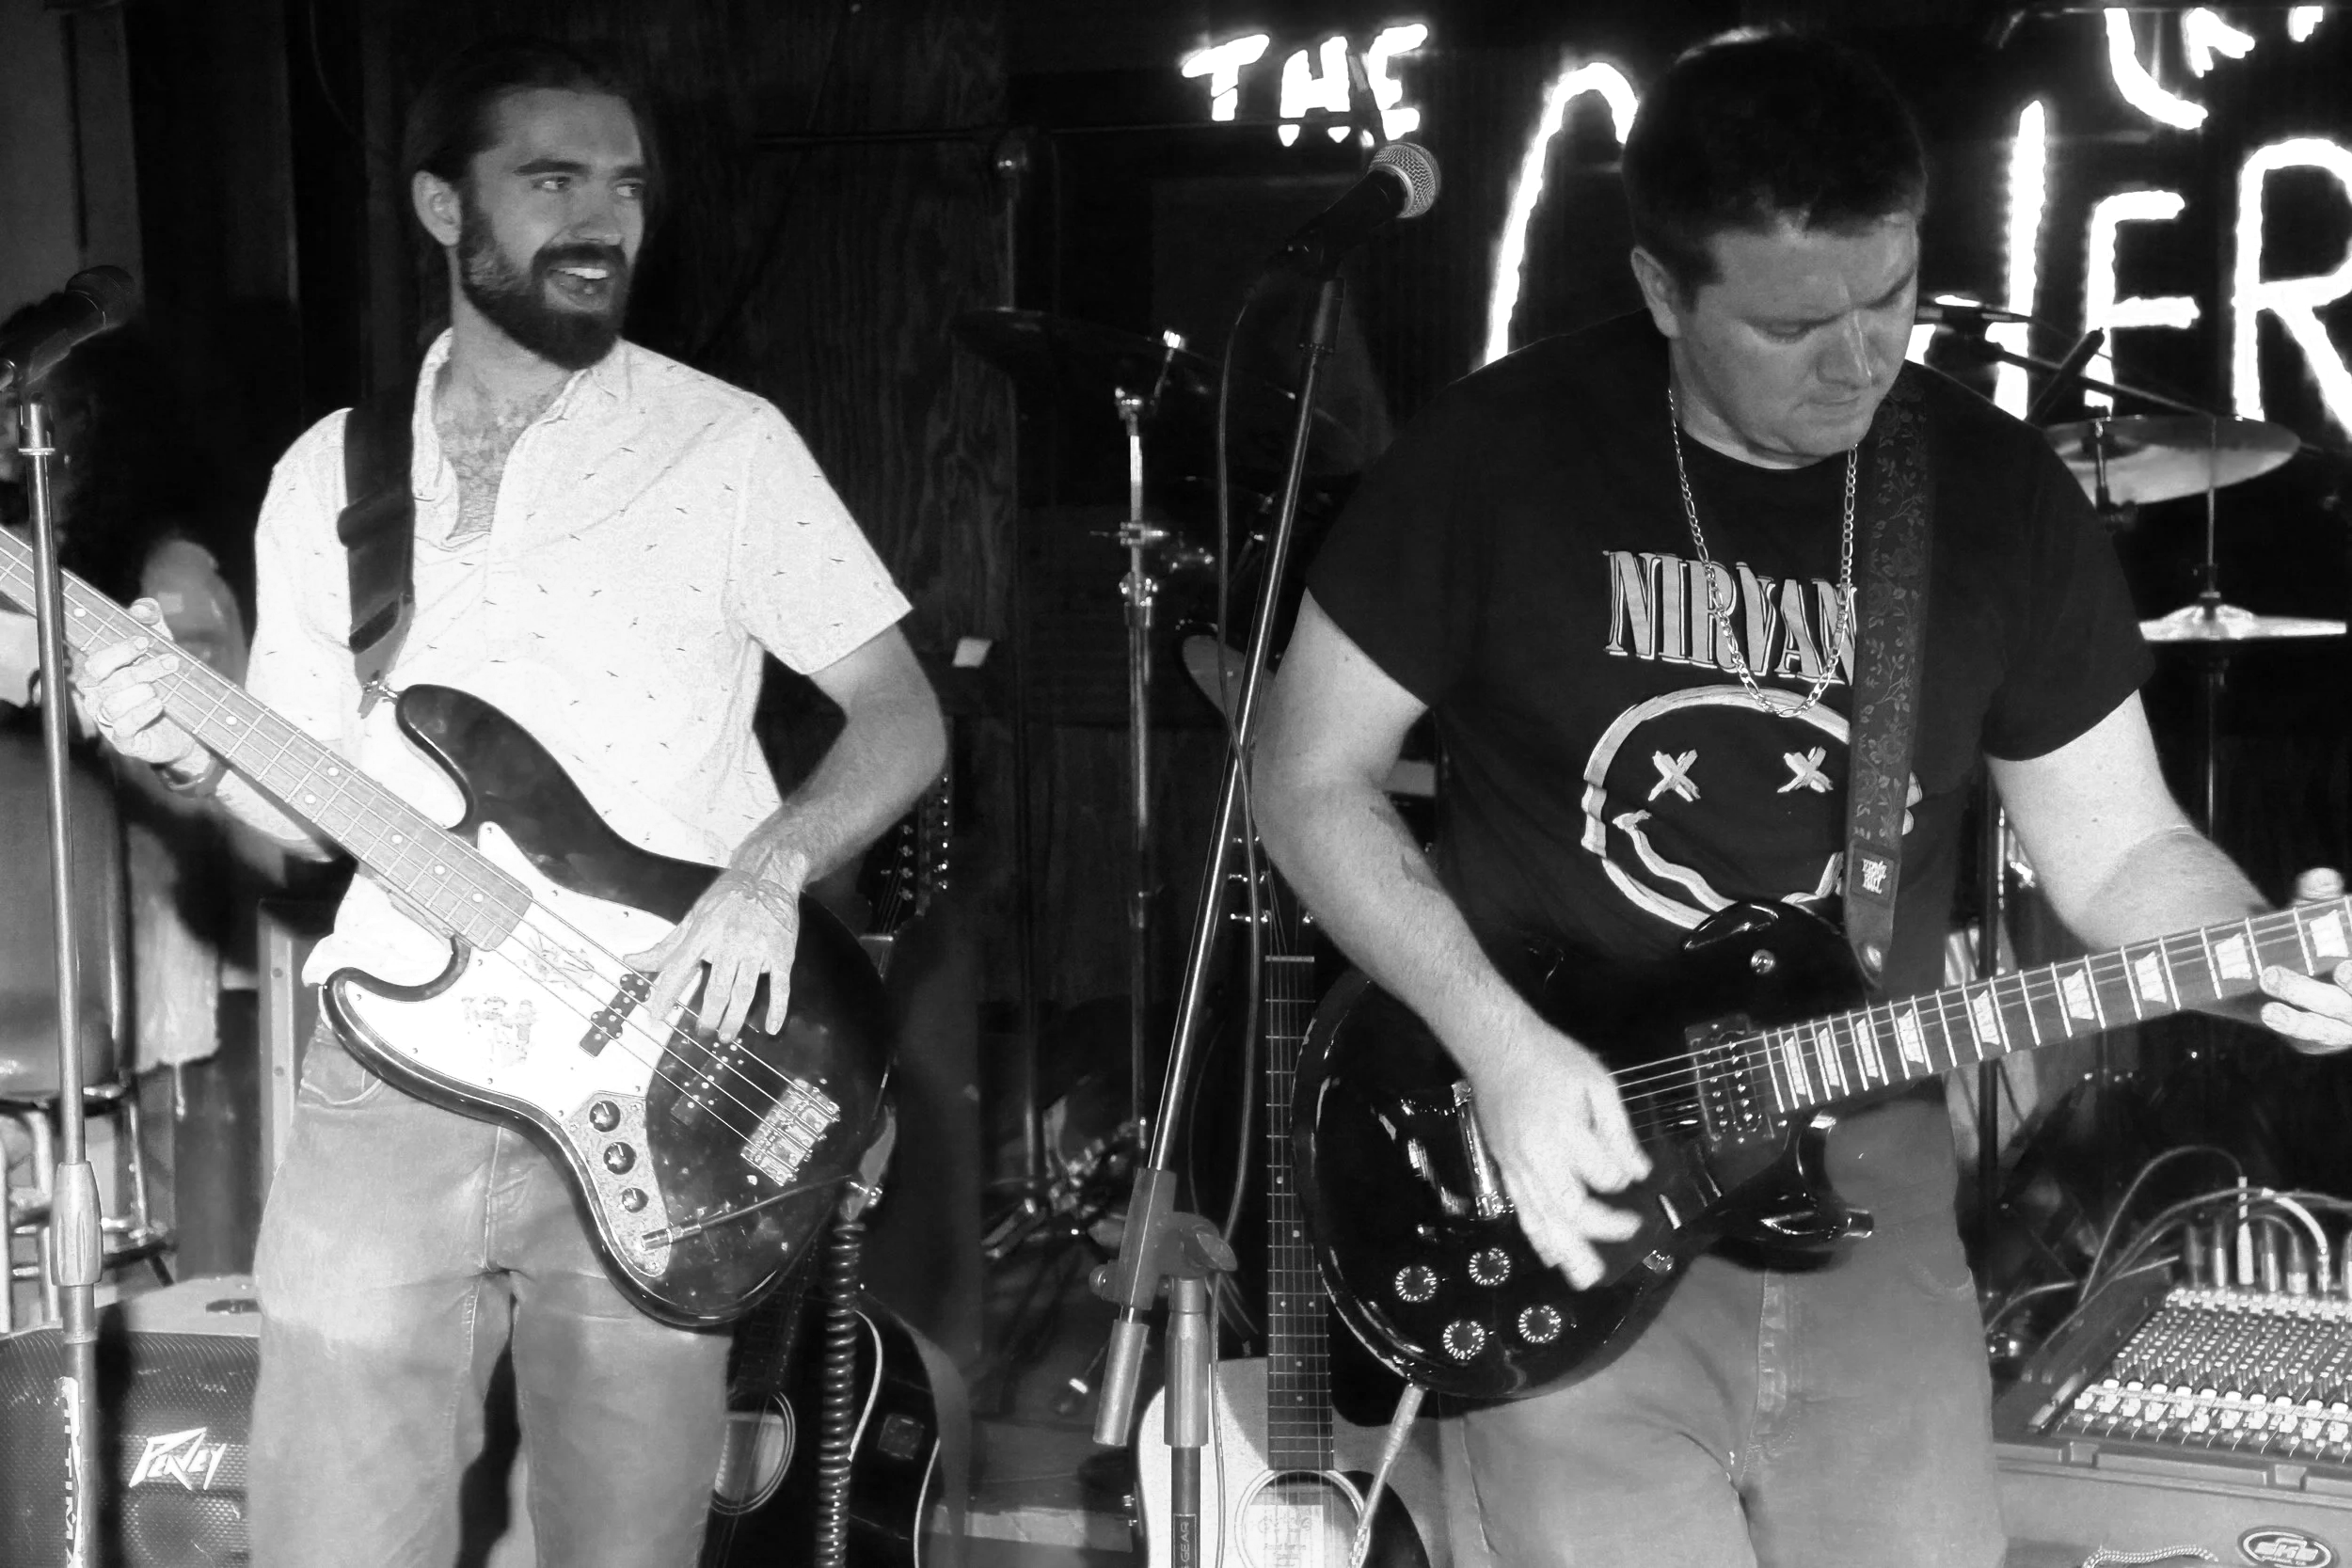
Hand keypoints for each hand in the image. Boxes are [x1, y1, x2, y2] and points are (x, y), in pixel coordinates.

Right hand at [67, 599, 205, 771]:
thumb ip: (152, 626)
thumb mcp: (162, 651)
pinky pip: (123, 728)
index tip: (146, 641)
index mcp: (101, 676)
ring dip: (143, 691)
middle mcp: (98, 698)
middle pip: (106, 680)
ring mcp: (108, 722)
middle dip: (141, 669)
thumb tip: (143, 607)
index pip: (96, 660)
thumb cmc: (168, 685)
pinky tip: (159, 705)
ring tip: (163, 689)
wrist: (188, 728)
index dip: (119, 650)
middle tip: (171, 663)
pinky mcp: (123, 742)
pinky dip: (142, 714)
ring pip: (112, 704)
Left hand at [626, 870, 802, 1042]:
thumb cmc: (727, 897)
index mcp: (703, 933)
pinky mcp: (781, 953)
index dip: (664, 996)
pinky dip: (777, 1009)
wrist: (767, 873)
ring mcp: (757, 949)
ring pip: (744, 993)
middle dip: (708, 1017)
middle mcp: (729, 942)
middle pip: (716, 990)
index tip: (657, 1018)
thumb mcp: (692, 917)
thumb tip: (631, 961)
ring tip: (726, 1035)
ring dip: (734, 1019)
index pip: (677, 970)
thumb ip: (665, 947)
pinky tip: (771, 1028)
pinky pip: (780, 986)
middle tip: (703, 1031)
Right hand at [1467, 1020, 1651, 1289]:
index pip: (1603, 1173)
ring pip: (1543, 1219)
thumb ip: (1618, 1131)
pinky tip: (1552, 1256)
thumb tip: (1639, 1172)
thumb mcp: (1597, 1083)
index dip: (1623, 1175)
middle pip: (1571, 1208)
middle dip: (1602, 1227)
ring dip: (1567, 1251)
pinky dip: (1537, 1237)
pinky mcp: (1504, 1169)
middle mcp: (1537, 1157)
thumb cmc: (1553, 1059)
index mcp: (1563, 1132)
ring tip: (1587, 1278)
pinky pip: (1521, 1210)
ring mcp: (1516, 1167)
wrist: (1496, 1048)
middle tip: (1631, 1231)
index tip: (1634, 1170)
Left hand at [2259, 866, 2351, 1052]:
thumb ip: (2317, 897)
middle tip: (2341, 968)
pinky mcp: (2323, 1035)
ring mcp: (2347, 1021)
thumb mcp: (2313, 914)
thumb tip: (2320, 877)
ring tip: (2271, 977)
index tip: (2350, 964)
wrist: (2283, 968)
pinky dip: (2292, 1022)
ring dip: (2305, 997)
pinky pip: (2312, 1033)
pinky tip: (2270, 1012)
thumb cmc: (2310, 936)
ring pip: (2335, 1019)